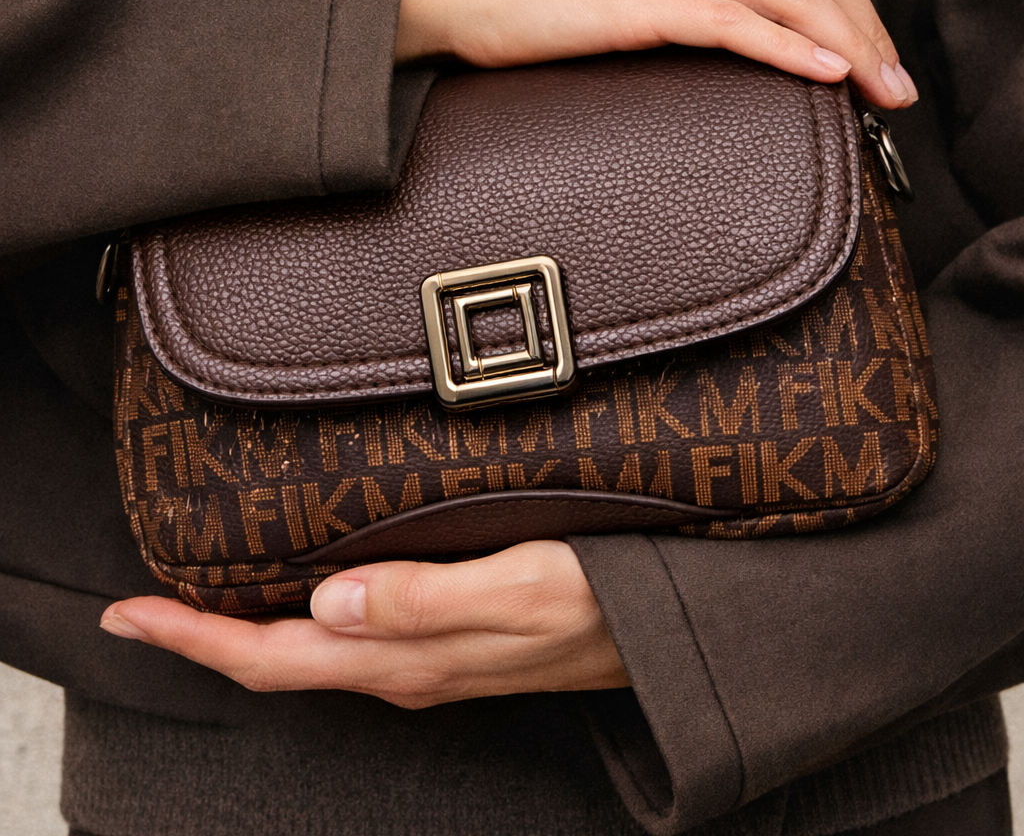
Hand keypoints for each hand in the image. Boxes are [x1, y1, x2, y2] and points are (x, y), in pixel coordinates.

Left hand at [99, 541, 628, 705]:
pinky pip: (348, 642)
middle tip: (140, 609)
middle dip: (200, 638)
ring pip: (309, 654)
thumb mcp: (517, 592)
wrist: (660, 633)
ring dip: (244, 633)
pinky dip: (300, 624)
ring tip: (199, 603)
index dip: (194, 639)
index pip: (273, 656)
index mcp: (406, 659)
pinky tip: (299, 597)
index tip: (129, 615)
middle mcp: (402, 668)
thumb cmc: (598, 603)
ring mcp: (422, 660)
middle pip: (276, 660)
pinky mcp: (444, 641)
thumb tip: (328, 605)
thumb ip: (422, 602)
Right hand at [397, 0, 917, 109]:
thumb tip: (719, 54)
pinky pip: (733, 20)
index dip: (853, 10)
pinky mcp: (641, 4)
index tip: (875, 63)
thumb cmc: (535, 7)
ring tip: (878, 90)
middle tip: (896, 88)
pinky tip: (823, 72)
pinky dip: (788, 45)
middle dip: (869, 29)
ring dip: (847, 41)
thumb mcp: (625, 0)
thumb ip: (678, 12)